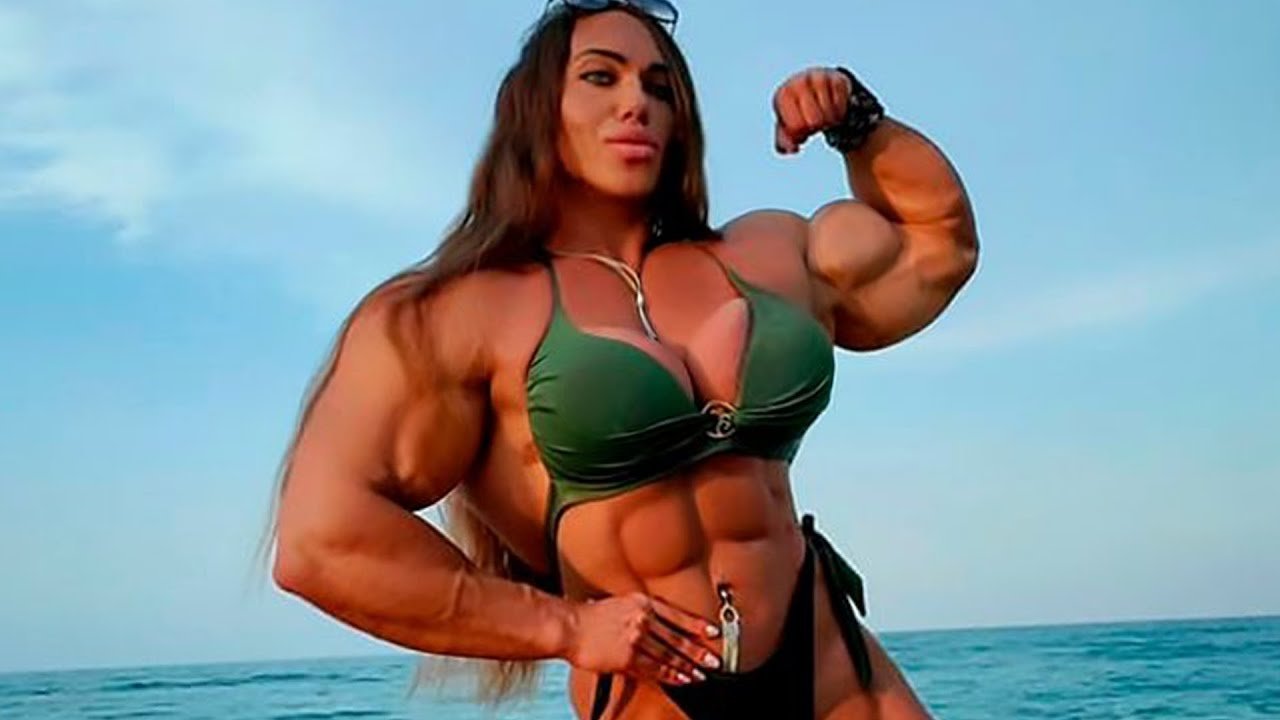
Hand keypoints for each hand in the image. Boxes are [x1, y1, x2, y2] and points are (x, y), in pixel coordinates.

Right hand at [564, 592, 721, 685]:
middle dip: (698, 651)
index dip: (698, 625)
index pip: (678, 615)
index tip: (714, 632)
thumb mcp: (620, 603)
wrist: (569, 626)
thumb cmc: (590, 616)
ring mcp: (636, 638)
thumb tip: (657, 623)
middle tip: (715, 660)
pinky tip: (681, 679)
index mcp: (643, 603)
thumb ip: (640, 611)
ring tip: (702, 674)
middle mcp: (643, 619)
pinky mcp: (628, 657)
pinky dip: (670, 675)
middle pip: (678, 637)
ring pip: (669, 655)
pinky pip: (654, 668)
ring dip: (688, 666)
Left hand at [772, 66, 852, 154]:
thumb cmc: (799, 110)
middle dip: (815, 128)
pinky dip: (839, 113)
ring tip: (823, 115)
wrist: (817, 88)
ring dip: (829, 121)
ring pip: (829, 115)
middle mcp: (799, 83)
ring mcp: (819, 78)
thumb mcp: (788, 126)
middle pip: (814, 121)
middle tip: (813, 123)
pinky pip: (841, 107)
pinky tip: (833, 108)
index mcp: (783, 95)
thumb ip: (785, 141)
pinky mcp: (837, 79)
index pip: (795, 127)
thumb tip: (792, 149)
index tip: (800, 129)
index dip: (800, 135)